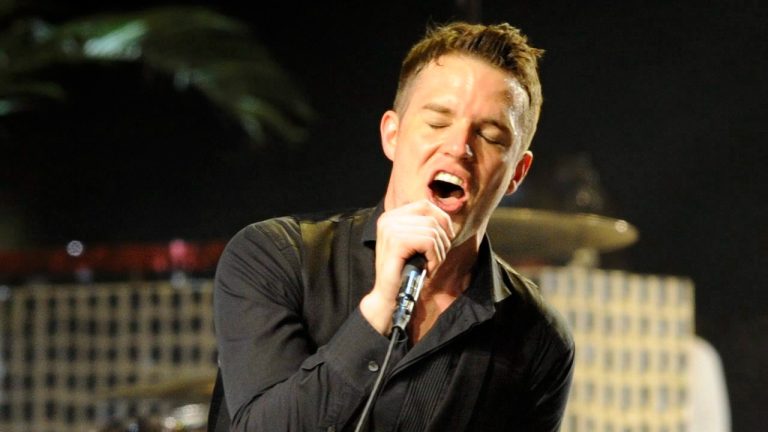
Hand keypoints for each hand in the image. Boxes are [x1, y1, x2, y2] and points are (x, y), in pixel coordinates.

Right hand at [360, 200, 454, 334]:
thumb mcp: (413, 244)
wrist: (387, 296)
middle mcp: (388, 219)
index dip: (442, 219)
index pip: (425, 205)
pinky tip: (428, 269)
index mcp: (391, 216)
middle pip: (432, 218)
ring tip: (431, 265)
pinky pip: (429, 242)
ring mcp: (390, 229)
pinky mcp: (396, 242)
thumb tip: (446, 220)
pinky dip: (435, 258)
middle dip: (443, 239)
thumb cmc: (403, 271)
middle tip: (438, 258)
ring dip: (439, 252)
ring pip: (433, 231)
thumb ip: (423, 227)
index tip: (447, 238)